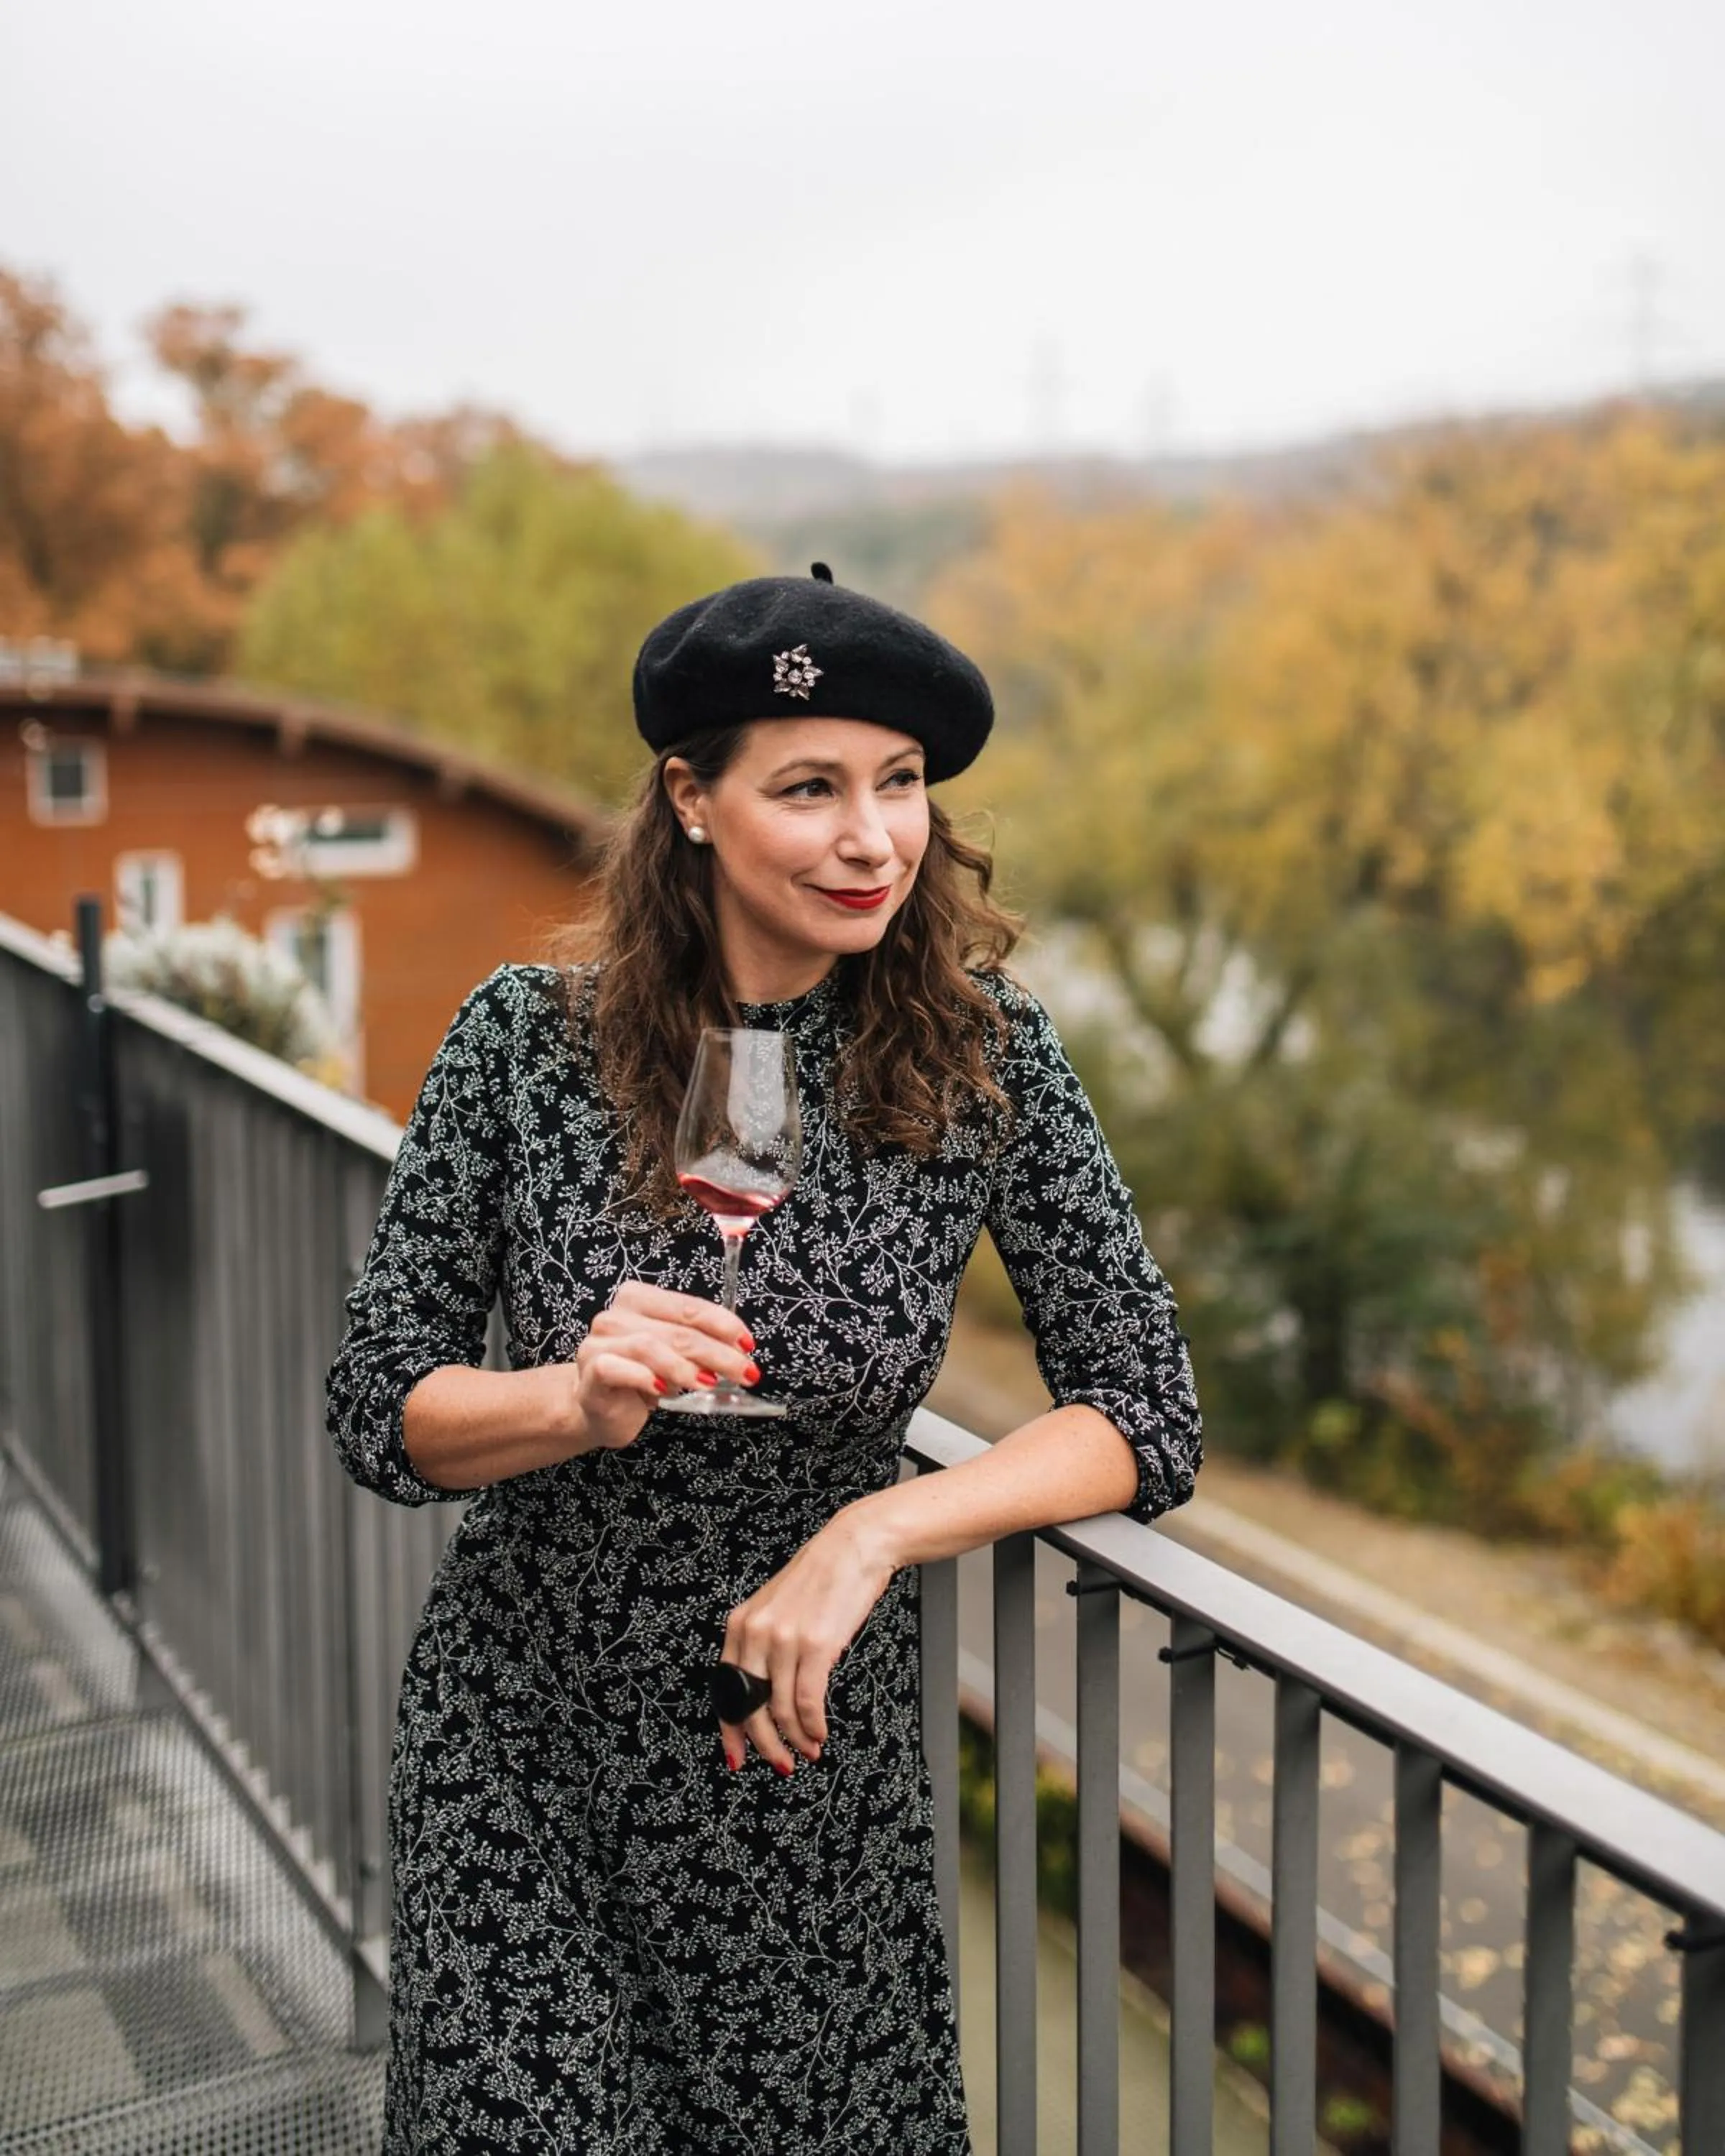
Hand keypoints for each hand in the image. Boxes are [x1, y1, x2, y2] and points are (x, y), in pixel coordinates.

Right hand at [568, 1281, 758, 1453]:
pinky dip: (645, 1377)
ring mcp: (599, 1342)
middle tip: (743, 1371)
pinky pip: (617, 1368)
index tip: (747, 1344)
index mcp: (639, 1298)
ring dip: (685, 1366)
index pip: (688, 1306)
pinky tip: (664, 1390)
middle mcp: (616, 1315)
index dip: (722, 1324)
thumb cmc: (641, 1378)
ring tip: (708, 1383)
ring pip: (648, 1346)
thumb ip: (698, 1343)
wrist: (601, 1409)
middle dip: (716, 1351)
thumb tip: (740, 1349)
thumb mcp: (675, 1355)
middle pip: (676, 1329)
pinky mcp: (591, 1371)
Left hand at [716, 1509, 898, 1772]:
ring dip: (796, 1739)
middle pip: (750, 1707)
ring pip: (780, 1710)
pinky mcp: (816, 1645)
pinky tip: (820, 1733)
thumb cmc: (821, 1578)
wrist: (854, 1547)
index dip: (731, 1731)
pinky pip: (807, 1701)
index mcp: (740, 1625)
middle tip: (781, 1763)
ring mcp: (784, 1639)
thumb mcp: (777, 1609)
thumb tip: (765, 1695)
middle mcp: (755, 1633)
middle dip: (765, 1745)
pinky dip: (813, 1725)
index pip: (726, 1690)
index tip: (737, 1756)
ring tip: (809, 1749)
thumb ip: (764, 1646)